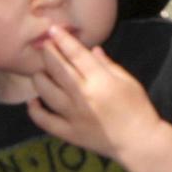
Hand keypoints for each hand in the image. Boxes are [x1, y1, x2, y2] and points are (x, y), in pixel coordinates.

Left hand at [28, 26, 162, 161]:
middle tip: (44, 44)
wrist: (138, 143)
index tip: (52, 29)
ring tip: (40, 71)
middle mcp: (82, 95)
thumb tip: (91, 50)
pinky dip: (35, 110)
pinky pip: (45, 120)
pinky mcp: (68, 133)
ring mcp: (72, 115)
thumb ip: (107, 65)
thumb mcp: (128, 82)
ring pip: (46, 91)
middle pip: (57, 68)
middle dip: (48, 52)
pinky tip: (33, 100)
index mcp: (100, 80)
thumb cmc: (138, 109)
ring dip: (40, 77)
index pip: (76, 54)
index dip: (62, 39)